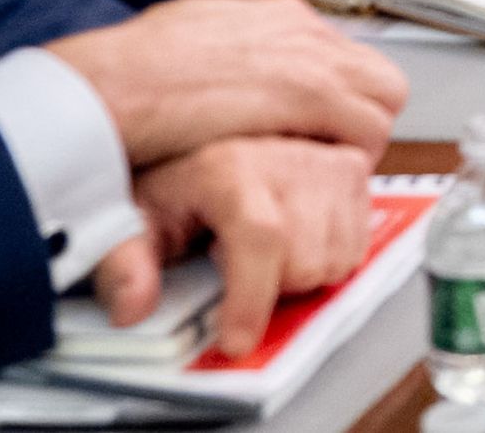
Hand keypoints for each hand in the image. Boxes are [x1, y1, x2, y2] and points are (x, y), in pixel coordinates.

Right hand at [46, 0, 406, 164]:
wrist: (108, 85)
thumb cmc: (129, 74)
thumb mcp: (191, 46)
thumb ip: (230, 60)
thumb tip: (237, 79)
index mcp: (277, 18)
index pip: (346, 58)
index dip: (338, 103)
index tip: (316, 133)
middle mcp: (304, 28)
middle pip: (377, 76)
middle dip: (360, 120)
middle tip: (326, 159)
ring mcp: (311, 55)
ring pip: (384, 99)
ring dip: (360, 140)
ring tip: (319, 175)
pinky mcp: (309, 90)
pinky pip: (368, 127)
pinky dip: (351, 156)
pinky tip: (314, 179)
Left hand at [113, 137, 378, 358]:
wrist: (206, 141)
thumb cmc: (174, 185)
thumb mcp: (135, 222)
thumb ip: (126, 265)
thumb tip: (133, 306)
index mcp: (229, 167)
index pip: (260, 236)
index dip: (252, 298)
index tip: (236, 343)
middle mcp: (287, 157)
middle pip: (305, 262)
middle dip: (271, 286)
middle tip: (236, 268)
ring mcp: (326, 161)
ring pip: (337, 259)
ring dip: (303, 273)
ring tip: (266, 251)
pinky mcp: (353, 167)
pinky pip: (358, 245)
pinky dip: (330, 256)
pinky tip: (295, 238)